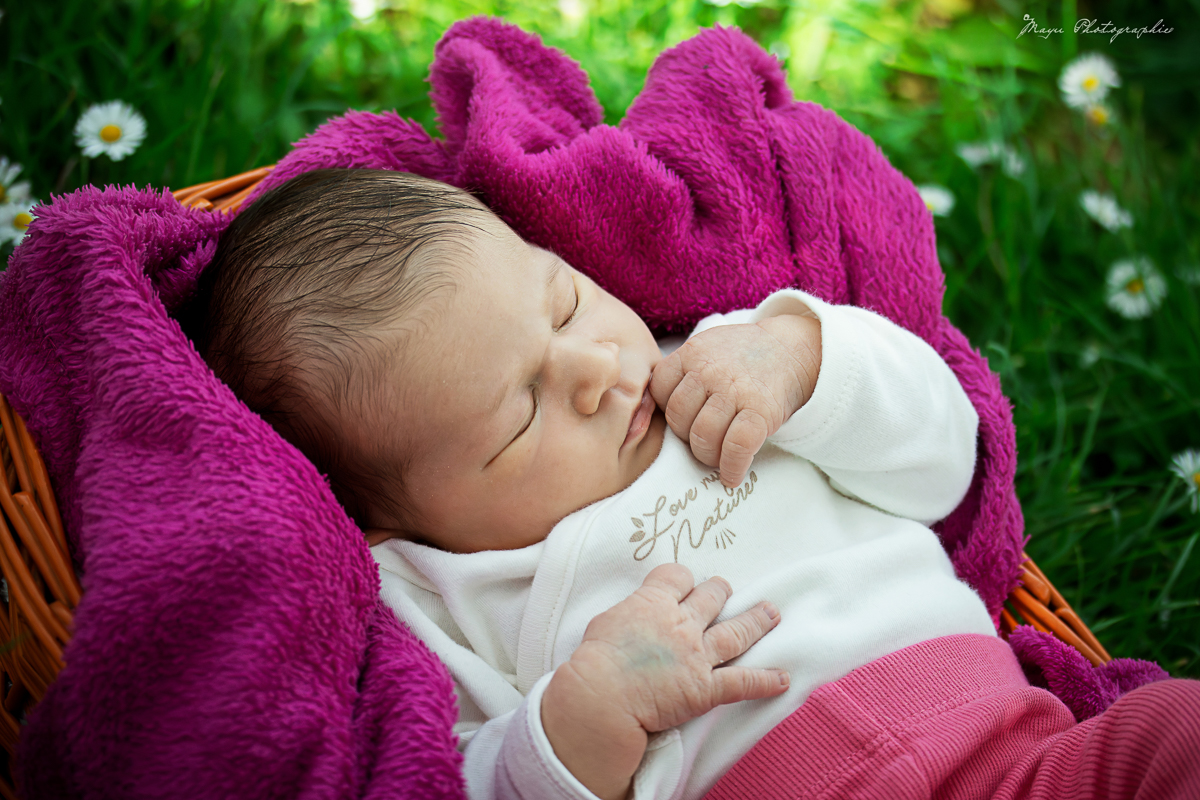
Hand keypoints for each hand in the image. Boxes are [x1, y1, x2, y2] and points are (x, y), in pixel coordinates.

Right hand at [542, 564, 786, 799]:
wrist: (603, 696)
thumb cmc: (595, 661)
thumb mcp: (605, 622)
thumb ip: (629, 614)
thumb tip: (635, 618)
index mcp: (654, 603)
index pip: (678, 577)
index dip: (683, 580)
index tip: (683, 584)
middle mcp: (682, 624)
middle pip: (711, 598)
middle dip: (720, 592)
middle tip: (726, 589)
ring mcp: (698, 655)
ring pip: (736, 632)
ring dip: (756, 621)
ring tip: (772, 613)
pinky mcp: (706, 688)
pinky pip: (743, 682)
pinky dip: (766, 681)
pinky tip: (783, 679)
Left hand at [650, 314, 820, 487]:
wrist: (792, 351)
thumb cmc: (742, 357)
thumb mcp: (707, 348)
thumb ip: (682, 371)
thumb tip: (650, 411)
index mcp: (691, 354)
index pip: (659, 390)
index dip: (667, 410)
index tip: (683, 419)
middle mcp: (709, 371)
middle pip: (678, 417)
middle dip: (686, 436)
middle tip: (701, 441)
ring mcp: (735, 391)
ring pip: (703, 436)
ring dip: (707, 456)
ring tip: (716, 458)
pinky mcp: (761, 411)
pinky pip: (736, 448)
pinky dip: (732, 468)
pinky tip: (732, 476)